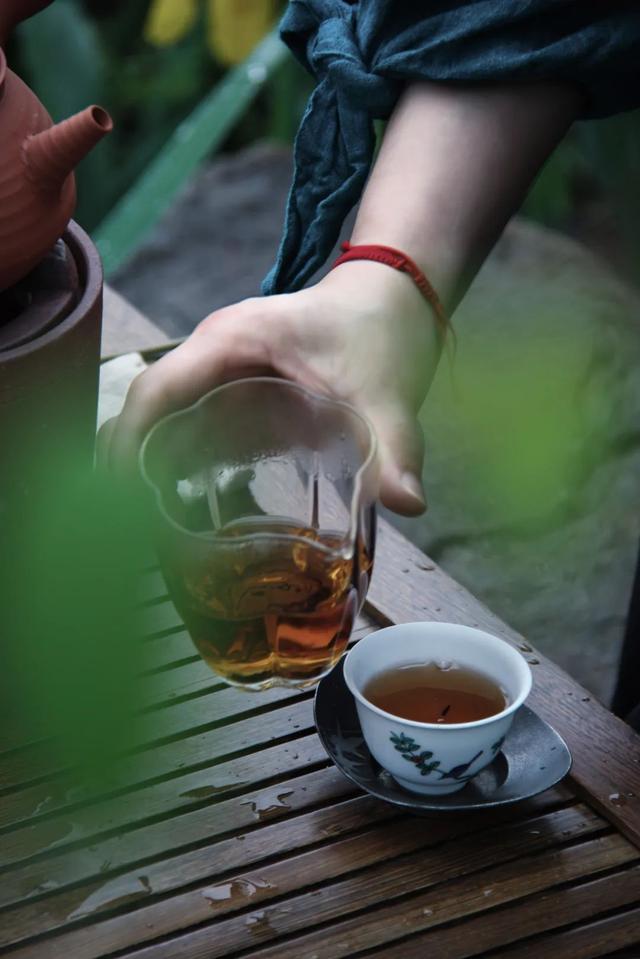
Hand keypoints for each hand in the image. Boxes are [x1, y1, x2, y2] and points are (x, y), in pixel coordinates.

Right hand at [100, 260, 442, 515]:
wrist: (393, 298)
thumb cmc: (381, 330)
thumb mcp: (387, 393)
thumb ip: (396, 448)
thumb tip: (409, 504)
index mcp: (232, 341)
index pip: (156, 390)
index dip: (130, 440)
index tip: (119, 492)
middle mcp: (215, 350)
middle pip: (149, 405)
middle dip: (131, 460)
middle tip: (127, 523)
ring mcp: (223, 367)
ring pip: (166, 415)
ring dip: (152, 462)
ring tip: (146, 524)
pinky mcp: (239, 385)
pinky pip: (193, 421)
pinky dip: (181, 457)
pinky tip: (184, 503)